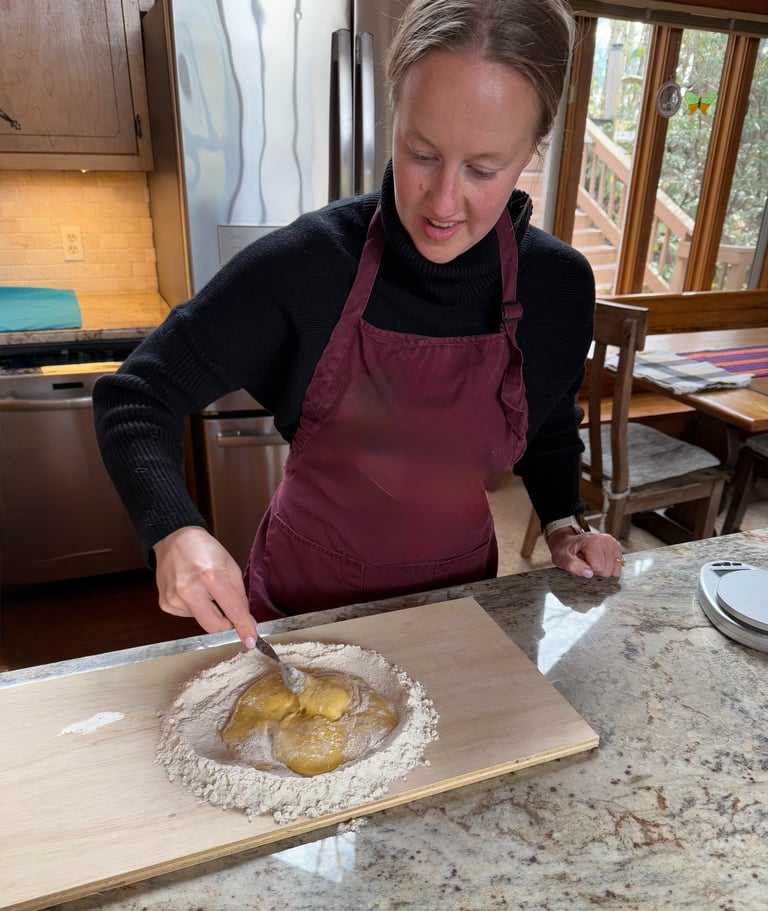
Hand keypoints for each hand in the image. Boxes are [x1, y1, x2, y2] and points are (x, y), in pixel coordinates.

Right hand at [153, 526, 257, 647]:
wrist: (174, 539)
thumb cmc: (204, 549)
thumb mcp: (230, 566)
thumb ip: (239, 595)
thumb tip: (245, 621)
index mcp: (210, 576)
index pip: (232, 610)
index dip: (244, 627)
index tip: (251, 641)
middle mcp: (189, 589)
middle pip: (214, 626)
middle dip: (227, 624)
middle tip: (230, 612)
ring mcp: (174, 598)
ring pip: (203, 620)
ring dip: (209, 610)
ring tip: (204, 588)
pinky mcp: (166, 604)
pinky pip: (189, 616)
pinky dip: (195, 607)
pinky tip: (192, 590)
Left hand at [546, 527, 624, 578]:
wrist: (567, 541)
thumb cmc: (565, 549)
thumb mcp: (561, 558)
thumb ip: (573, 566)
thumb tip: (589, 574)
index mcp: (592, 541)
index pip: (598, 567)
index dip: (589, 570)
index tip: (582, 563)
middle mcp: (605, 540)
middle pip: (608, 569)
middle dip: (597, 571)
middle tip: (586, 562)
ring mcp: (612, 543)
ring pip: (615, 569)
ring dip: (604, 569)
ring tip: (593, 561)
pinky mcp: (616, 547)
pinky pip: (619, 566)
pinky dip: (609, 567)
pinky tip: (600, 560)